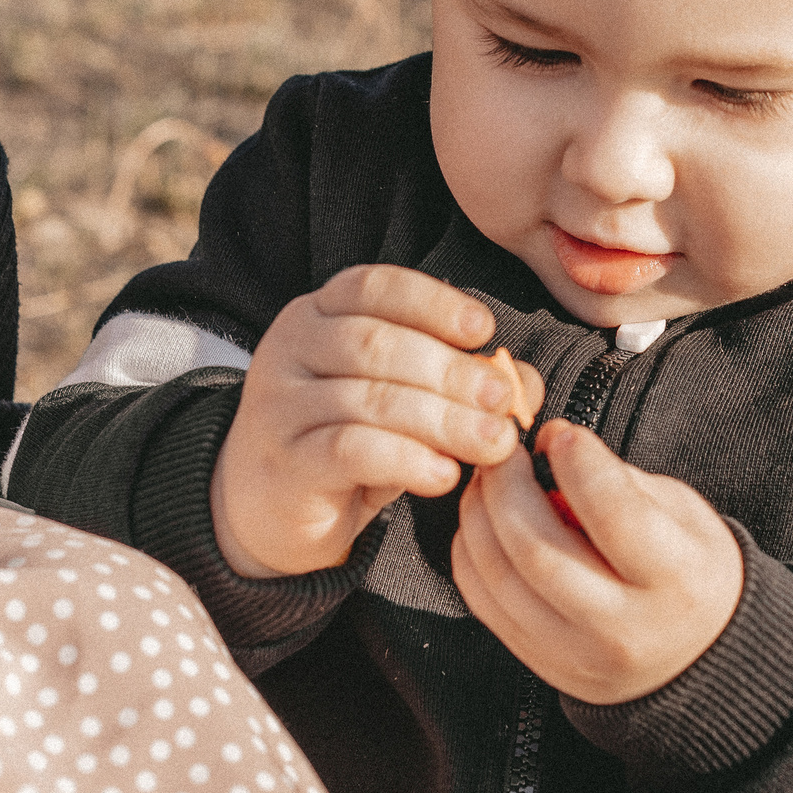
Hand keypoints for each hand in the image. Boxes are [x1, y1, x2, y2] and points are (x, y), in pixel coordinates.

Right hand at [211, 264, 542, 578]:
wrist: (271, 505)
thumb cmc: (349, 436)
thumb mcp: (403, 397)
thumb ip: (458, 379)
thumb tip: (521, 382)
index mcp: (321, 311)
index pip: (376, 287)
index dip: (434, 304)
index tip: (484, 331)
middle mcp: (292, 345)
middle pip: (377, 345)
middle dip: (450, 372)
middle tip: (501, 400)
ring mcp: (280, 402)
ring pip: (369, 399)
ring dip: (442, 421)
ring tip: (492, 443)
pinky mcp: (284, 460)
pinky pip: (349, 450)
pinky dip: (406, 460)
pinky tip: (444, 476)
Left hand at [452, 419, 742, 705]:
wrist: (694, 652)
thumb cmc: (687, 567)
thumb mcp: (681, 511)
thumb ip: (615, 477)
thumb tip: (549, 441)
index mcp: (676, 579)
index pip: (615, 516)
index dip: (578, 464)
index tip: (559, 432)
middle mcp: (623, 626)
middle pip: (539, 550)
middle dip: (506, 486)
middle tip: (503, 450)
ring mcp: (576, 653)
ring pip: (500, 578)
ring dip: (478, 516)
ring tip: (487, 480)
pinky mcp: (541, 662)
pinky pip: (483, 602)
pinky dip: (471, 553)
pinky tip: (483, 523)